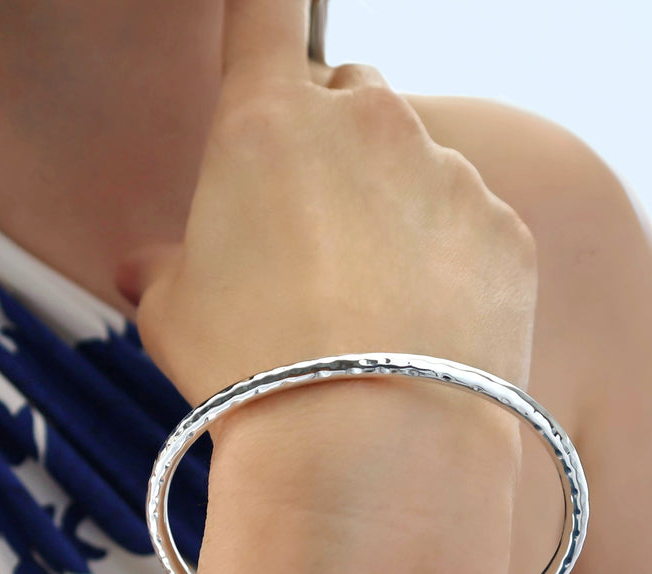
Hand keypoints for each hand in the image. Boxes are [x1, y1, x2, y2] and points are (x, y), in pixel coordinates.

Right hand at [114, 0, 537, 446]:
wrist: (366, 451)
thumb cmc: (250, 376)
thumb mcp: (173, 317)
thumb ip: (164, 269)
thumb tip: (144, 268)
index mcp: (270, 122)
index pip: (265, 10)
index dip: (264, 9)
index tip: (267, 20)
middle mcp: (369, 124)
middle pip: (351, 101)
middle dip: (333, 150)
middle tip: (316, 243)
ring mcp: (450, 175)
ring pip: (418, 171)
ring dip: (396, 215)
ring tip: (374, 312)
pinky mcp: (506, 235)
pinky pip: (474, 228)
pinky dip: (453, 264)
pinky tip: (428, 331)